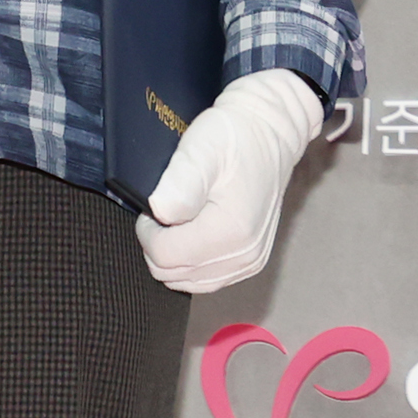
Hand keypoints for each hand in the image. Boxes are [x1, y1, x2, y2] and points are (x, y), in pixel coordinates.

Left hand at [137, 69, 324, 292]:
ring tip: (180, 221)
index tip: (150, 209)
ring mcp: (250, 262)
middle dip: (159, 245)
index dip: (147, 232)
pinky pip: (206, 280)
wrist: (270, 135)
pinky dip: (191, 264)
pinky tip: (193, 236)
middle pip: (174, 273)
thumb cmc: (235, 138)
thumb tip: (160, 212)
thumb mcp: (202, 149)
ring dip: (174, 256)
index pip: (164, 256)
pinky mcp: (252, 263)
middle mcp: (244, 254)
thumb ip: (180, 183)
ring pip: (188, 281)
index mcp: (231, 231)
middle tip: (167, 211)